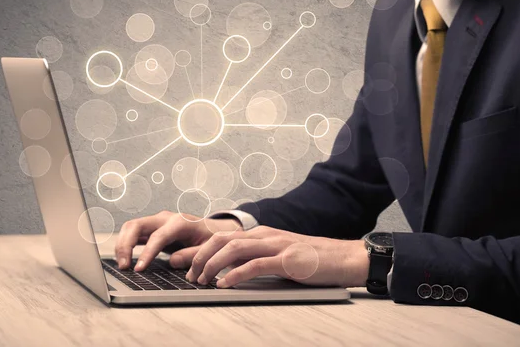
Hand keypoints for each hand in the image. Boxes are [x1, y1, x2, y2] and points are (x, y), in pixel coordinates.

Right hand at [114, 211, 240, 270]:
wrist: (213, 229)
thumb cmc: (212, 238)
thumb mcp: (208, 248)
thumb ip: (192, 255)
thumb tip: (173, 261)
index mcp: (180, 222)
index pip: (158, 237)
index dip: (146, 253)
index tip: (138, 269)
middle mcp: (165, 218)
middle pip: (137, 225)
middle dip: (125, 245)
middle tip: (123, 266)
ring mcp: (157, 222)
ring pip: (131, 227)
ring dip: (122, 245)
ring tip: (122, 265)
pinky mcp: (153, 228)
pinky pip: (134, 233)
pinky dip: (126, 244)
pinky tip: (124, 259)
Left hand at [186, 226, 369, 288]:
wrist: (342, 258)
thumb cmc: (310, 260)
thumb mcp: (278, 255)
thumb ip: (256, 258)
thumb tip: (230, 272)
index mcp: (260, 234)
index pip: (221, 236)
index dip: (197, 247)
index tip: (177, 258)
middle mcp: (264, 236)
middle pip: (221, 239)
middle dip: (198, 255)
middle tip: (185, 272)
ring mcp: (276, 246)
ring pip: (234, 249)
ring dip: (212, 265)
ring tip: (200, 280)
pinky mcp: (287, 260)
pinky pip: (255, 265)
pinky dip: (235, 275)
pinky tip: (224, 284)